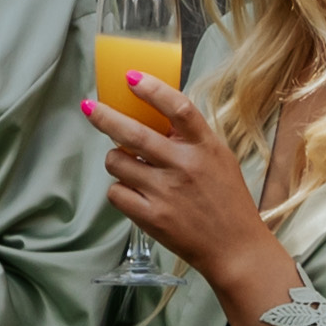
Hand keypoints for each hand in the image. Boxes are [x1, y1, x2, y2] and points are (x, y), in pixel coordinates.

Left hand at [78, 67, 293, 314]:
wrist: (235, 248)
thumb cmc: (227, 201)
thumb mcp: (219, 159)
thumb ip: (191, 138)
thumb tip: (154, 112)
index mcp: (205, 147)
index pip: (178, 107)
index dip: (152, 88)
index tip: (130, 77)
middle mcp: (184, 166)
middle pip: (134, 133)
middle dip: (105, 117)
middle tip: (89, 107)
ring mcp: (165, 192)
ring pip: (117, 162)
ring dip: (115, 159)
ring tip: (128, 164)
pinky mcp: (151, 217)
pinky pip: (116, 192)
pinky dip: (119, 189)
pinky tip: (134, 192)